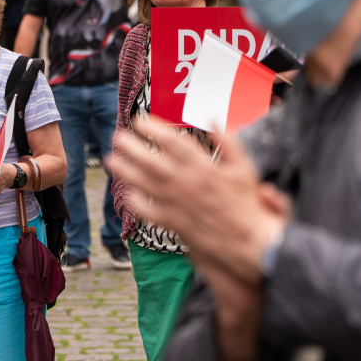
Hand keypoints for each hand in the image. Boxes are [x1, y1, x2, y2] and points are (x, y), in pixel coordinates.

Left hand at [110, 116, 287, 284]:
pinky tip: (127, 193)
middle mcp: (186, 183)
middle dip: (131, 146)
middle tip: (117, 137)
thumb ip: (228, 141)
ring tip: (111, 160)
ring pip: (144, 183)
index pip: (172, 141)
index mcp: (203, 166)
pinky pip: (148, 211)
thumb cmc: (247, 203)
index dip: (153, 129)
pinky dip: (135, 202)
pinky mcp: (173, 223)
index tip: (138, 120)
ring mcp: (177, 203)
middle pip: (151, 160)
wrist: (249, 241)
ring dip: (125, 171)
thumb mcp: (244, 167)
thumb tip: (214, 119)